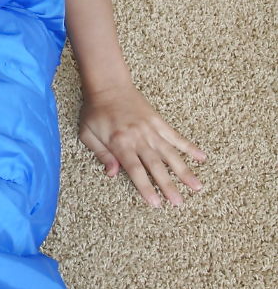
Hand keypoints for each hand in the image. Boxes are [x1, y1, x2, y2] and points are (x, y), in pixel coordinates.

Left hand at [78, 84, 205, 207]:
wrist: (108, 84)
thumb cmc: (95, 110)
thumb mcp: (87, 133)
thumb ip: (101, 154)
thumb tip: (113, 174)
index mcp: (120, 142)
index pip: (135, 170)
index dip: (145, 187)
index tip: (155, 203)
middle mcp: (138, 137)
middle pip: (156, 165)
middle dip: (168, 185)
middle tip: (179, 203)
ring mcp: (151, 129)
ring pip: (170, 153)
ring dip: (184, 170)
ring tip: (197, 186)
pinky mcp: (158, 121)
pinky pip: (175, 136)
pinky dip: (189, 147)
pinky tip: (201, 157)